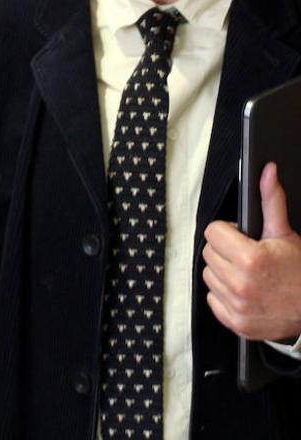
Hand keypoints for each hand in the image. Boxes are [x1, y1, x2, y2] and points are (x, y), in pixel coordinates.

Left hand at [202, 162, 300, 341]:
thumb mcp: (286, 234)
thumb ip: (271, 201)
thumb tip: (266, 172)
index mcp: (250, 259)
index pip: (213, 232)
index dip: (228, 232)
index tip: (243, 238)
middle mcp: (240, 283)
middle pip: (209, 253)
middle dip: (226, 251)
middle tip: (248, 256)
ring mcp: (237, 306)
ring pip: (209, 276)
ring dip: (223, 273)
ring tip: (248, 274)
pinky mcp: (235, 322)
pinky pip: (213, 300)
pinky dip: (224, 296)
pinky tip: (245, 292)